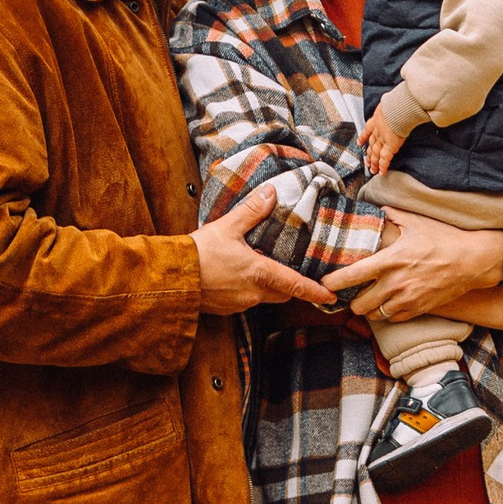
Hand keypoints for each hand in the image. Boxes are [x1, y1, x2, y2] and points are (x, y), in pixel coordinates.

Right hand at [194, 186, 331, 314]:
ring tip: (261, 272)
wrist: (170, 279)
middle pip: (282, 294)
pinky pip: (243, 302)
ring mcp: (238, 304)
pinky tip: (236, 279)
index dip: (315, 291)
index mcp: (259, 273)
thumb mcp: (227, 226)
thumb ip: (252, 211)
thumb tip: (271, 193)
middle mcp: (252, 294)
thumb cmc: (198, 253)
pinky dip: (246, 292)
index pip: (296, 285)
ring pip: (262, 298)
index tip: (332, 297)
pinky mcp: (223, 310)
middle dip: (291, 288)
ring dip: (267, 288)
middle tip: (298, 280)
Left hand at [324, 210, 502, 322]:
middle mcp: (396, 283)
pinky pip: (393, 319)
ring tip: (369, 299)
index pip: (352, 276)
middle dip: (351, 301)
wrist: (473, 261)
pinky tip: (388, 304)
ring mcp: (408, 299)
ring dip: (369, 308)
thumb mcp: (416, 222)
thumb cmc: (444, 238)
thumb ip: (391, 215)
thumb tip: (375, 207)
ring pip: (375, 315)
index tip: (323, 284)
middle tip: (350, 294)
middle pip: (359, 304)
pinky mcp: (419, 309)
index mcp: (391, 260)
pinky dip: (387, 314)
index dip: (333, 283)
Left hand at [358, 103, 407, 177]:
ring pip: (376, 153)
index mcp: (376, 120)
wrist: (399, 107)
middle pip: (371, 145)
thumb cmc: (397, 102)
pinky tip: (381, 172)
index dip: (363, 137)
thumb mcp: (390, 101)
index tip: (360, 142)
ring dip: (373, 162)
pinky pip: (385, 158)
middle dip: (369, 154)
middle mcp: (377, 131)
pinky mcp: (390, 146)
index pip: (368, 131)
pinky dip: (383, 166)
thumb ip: (391, 103)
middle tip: (366, 162)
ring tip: (372, 169)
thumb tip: (397, 98)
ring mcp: (382, 139)